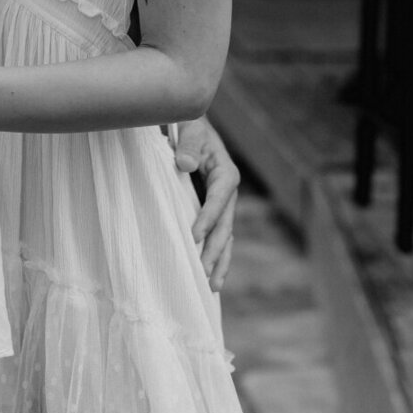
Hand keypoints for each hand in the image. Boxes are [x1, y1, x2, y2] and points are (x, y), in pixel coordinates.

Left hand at [174, 117, 238, 291]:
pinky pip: (216, 236)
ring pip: (225, 236)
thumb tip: (184, 164)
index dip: (208, 217)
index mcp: (225, 172)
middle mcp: (227, 192)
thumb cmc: (187, 126)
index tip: (195, 236)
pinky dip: (215, 256)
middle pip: (225, 224)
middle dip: (216, 250)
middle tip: (204, 273)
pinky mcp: (211, 211)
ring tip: (213, 286)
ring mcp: (221, 204)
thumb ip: (188, 143)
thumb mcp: (189, 127)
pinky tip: (210, 277)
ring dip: (219, 261)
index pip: (219, 198)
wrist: (188, 126)